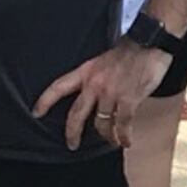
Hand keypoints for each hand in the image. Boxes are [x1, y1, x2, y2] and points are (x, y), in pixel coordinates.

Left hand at [33, 39, 164, 149]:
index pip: (58, 87)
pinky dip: (123, 136)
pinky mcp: (128, 100)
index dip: (45, 101)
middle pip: (76, 114)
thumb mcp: (105, 59)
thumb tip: (98, 93)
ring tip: (111, 141)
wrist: (150, 42)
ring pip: (101, 123)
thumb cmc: (131, 48)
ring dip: (106, 136)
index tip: (36, 113)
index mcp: (86, 71)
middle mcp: (94, 84)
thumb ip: (97, 76)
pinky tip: (126, 141)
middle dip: (72, 133)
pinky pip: (122, 125)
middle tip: (72, 144)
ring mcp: (111, 93)